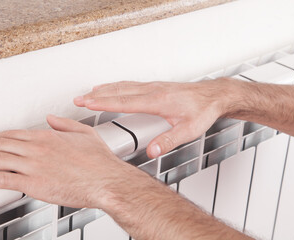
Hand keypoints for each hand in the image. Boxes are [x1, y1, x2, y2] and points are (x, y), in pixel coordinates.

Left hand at [0, 115, 141, 208]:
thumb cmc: (99, 162)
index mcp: (48, 136)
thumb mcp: (85, 134)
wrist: (107, 181)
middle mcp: (37, 148)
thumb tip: (52, 118)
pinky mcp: (34, 183)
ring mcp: (34, 165)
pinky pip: (3, 180)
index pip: (13, 134)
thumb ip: (65, 124)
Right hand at [74, 78, 238, 157]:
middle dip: (96, 95)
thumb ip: (168, 141)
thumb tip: (151, 151)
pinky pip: (130, 85)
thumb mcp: (189, 130)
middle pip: (118, 92)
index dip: (103, 103)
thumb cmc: (203, 111)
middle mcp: (153, 91)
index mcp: (158, 101)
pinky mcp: (156, 87)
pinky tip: (112, 88)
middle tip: (78, 99)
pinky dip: (116, 86)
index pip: (124, 102)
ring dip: (104, 89)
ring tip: (88, 93)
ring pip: (123, 86)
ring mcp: (154, 87)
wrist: (215, 96)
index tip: (87, 102)